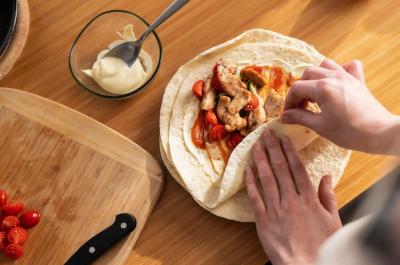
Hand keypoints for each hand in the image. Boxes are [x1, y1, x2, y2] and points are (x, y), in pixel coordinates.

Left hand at [245, 129, 340, 264]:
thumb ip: (328, 197)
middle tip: (265, 133)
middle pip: (280, 168)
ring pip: (266, 179)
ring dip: (260, 160)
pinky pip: (255, 197)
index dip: (289, 151)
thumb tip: (327, 177)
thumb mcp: (333, 220)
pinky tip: (247, 170)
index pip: (297, 168)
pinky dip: (251, 182)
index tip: (283, 137)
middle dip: (272, 148)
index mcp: (308, 199)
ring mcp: (276, 209)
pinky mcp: (263, 220)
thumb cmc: (322, 246)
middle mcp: (291, 200)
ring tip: (255, 145)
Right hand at [281, 59, 399, 153]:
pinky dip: (339, 70)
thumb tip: (284, 116)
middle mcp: (334, 77)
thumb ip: (300, 117)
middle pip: (307, 74)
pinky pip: (347, 66)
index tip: (288, 114)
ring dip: (315, 77)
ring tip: (315, 94)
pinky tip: (335, 83)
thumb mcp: (320, 126)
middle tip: (301, 107)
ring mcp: (347, 77)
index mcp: (323, 88)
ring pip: (324, 65)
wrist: (380, 133)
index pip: (296, 89)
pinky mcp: (358, 81)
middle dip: (300, 89)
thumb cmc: (350, 132)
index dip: (289, 102)